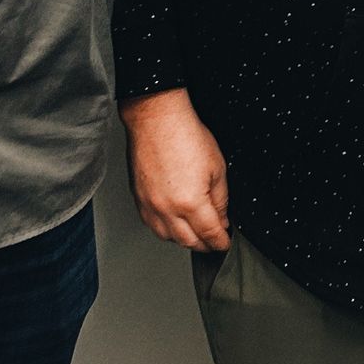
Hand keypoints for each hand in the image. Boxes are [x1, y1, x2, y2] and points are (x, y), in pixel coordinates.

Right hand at [122, 88, 230, 251]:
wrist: (156, 119)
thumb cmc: (185, 135)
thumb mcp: (217, 167)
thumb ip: (221, 199)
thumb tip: (222, 218)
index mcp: (190, 203)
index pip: (209, 234)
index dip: (220, 241)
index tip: (225, 243)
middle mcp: (167, 209)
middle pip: (188, 241)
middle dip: (204, 244)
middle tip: (213, 241)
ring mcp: (149, 206)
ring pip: (168, 237)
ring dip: (184, 240)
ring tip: (195, 235)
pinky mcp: (138, 199)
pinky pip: (152, 225)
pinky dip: (165, 230)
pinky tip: (173, 225)